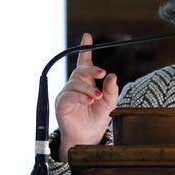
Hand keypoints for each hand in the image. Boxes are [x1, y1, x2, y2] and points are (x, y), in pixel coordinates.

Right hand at [53, 32, 118, 160]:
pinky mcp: (62, 104)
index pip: (84, 63)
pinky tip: (89, 100)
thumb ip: (111, 90)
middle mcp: (75, 86)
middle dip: (92, 69)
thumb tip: (112, 76)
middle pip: (80, 70)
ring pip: (76, 83)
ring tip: (97, 97)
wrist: (88, 138)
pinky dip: (80, 96)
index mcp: (86, 83)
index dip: (85, 49)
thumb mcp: (109, 104)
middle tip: (103, 73)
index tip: (87, 36)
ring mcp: (67, 94)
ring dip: (88, 88)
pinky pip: (69, 95)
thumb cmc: (96, 120)